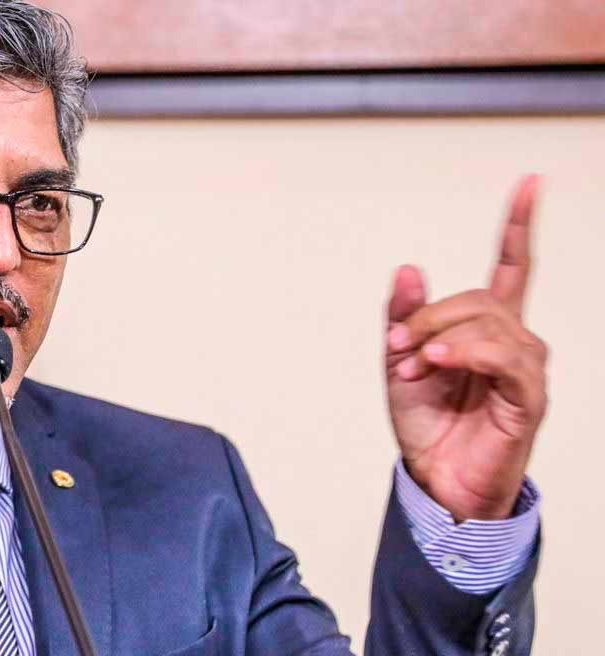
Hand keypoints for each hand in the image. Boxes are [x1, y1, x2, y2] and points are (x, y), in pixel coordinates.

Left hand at [385, 176, 546, 520]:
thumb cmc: (427, 422)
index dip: (519, 226)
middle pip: (479, 297)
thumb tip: (410, 266)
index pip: (512, 267)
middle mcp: (513, 340)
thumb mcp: (400, 360)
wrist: (433, 477)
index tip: (530, 184)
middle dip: (429, 317)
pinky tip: (440, 362)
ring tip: (417, 366)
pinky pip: (504, 356)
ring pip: (488, 322)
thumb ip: (405, 315)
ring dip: (440, 338)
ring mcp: (525, 367)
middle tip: (399, 348)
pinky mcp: (528, 397)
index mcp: (485, 328)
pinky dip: (466, 353)